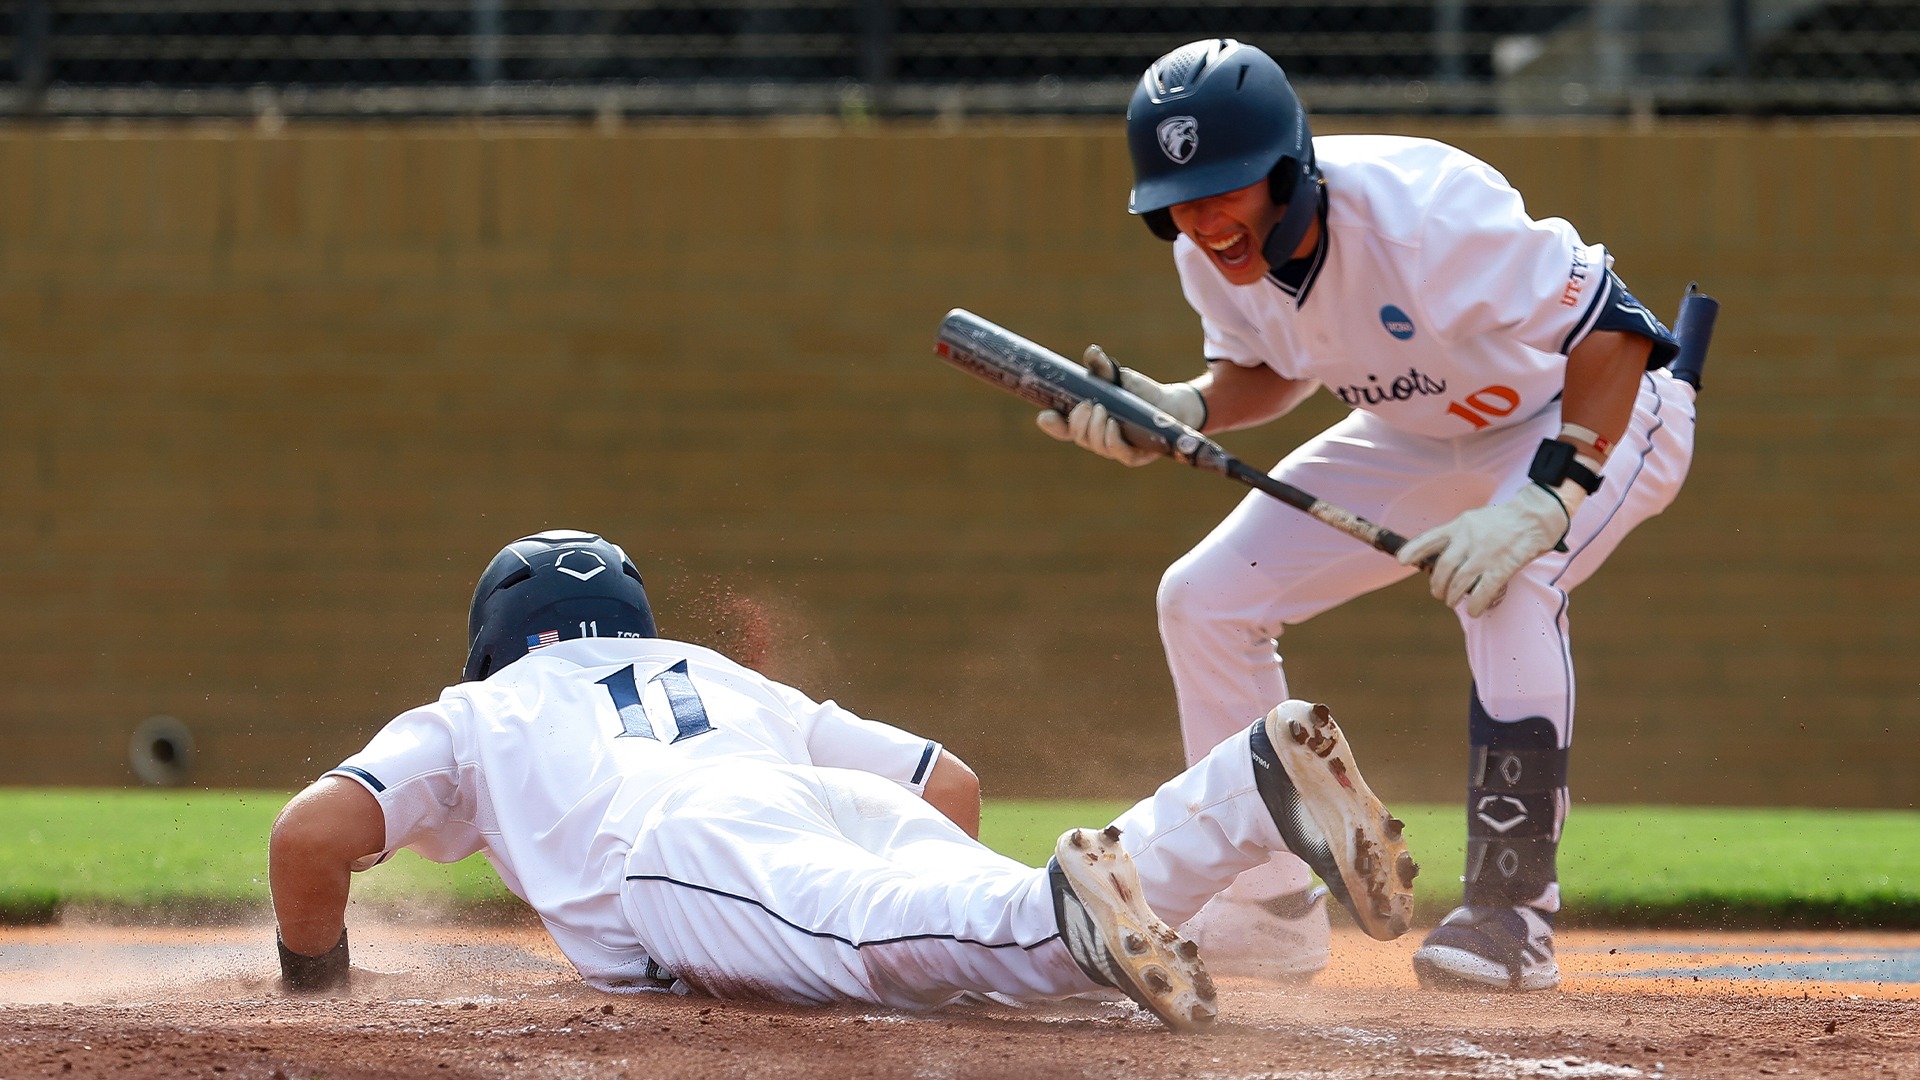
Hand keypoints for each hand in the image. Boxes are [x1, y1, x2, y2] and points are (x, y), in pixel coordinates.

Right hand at [1035, 345, 1205, 467]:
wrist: (1170, 404)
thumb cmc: (1138, 392)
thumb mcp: (1116, 378)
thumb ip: (1101, 367)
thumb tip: (1092, 352)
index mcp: (1087, 422)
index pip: (1062, 428)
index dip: (1052, 425)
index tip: (1045, 416)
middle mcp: (1097, 438)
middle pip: (1077, 436)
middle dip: (1078, 421)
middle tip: (1088, 404)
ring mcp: (1114, 449)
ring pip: (1094, 444)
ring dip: (1094, 428)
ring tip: (1102, 409)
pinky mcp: (1133, 456)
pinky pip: (1117, 452)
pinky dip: (1111, 438)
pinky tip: (1113, 424)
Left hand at [1396, 483, 1582, 616]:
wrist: (1535, 516)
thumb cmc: (1503, 521)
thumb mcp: (1474, 519)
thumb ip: (1457, 536)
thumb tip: (1442, 559)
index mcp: (1460, 526)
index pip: (1430, 538)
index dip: (1413, 550)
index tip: (1401, 560)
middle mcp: (1468, 539)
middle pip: (1443, 569)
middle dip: (1437, 586)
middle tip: (1438, 593)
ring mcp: (1485, 554)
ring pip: (1459, 583)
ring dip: (1452, 597)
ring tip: (1452, 601)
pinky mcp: (1502, 567)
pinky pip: (1482, 591)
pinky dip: (1475, 604)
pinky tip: (1473, 610)